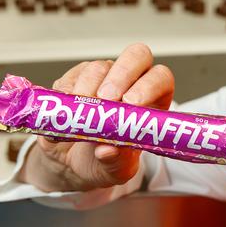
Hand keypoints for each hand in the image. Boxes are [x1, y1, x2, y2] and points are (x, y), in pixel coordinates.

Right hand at [19, 43, 174, 191]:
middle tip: (107, 99)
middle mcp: (131, 82)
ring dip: (89, 89)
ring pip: (100, 67)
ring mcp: (104, 77)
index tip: (132, 104)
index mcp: (153, 100)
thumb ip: (117, 161)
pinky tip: (65, 116)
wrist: (73, 164)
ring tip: (81, 116)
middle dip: (122, 74)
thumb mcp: (117, 170)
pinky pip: (71, 77)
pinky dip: (66, 95)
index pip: (160, 78)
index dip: (149, 85)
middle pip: (136, 56)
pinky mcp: (76, 79)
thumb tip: (107, 151)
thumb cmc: (107, 161)